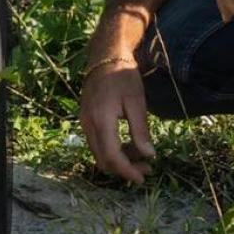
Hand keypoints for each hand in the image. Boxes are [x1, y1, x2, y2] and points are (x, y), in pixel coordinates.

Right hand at [79, 62, 154, 184]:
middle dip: (124, 168)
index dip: (127, 171)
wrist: (105, 56)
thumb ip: (140, 129)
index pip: (112, 156)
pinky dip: (112, 149)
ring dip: (118, 160)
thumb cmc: (123, 74)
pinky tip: (128, 145)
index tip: (142, 177)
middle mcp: (88, 124)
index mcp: (101, 120)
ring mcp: (84, 122)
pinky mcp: (86, 119)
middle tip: (146, 168)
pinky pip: (97, 143)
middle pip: (103, 159)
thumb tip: (148, 155)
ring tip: (141, 157)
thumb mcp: (137, 100)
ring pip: (99, 153)